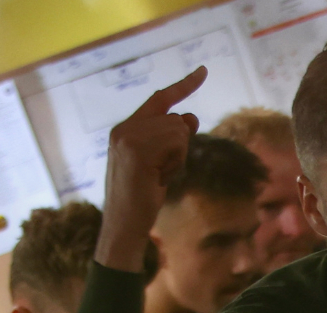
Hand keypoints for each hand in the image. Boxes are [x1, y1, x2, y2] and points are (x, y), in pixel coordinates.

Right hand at [94, 66, 206, 274]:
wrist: (122, 227)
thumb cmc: (141, 200)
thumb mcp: (158, 163)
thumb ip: (170, 139)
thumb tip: (190, 117)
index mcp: (124, 130)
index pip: (159, 99)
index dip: (183, 85)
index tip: (203, 71)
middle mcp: (123, 129)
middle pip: (175, 119)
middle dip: (179, 148)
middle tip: (160, 173)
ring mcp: (128, 138)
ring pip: (178, 130)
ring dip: (178, 157)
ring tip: (157, 177)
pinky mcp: (136, 149)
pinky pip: (176, 142)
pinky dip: (175, 162)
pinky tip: (158, 178)